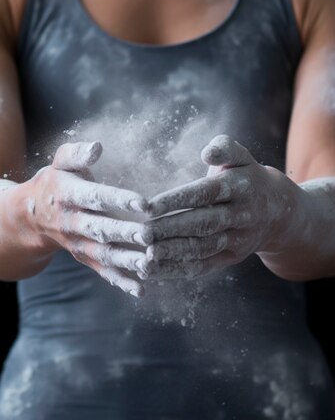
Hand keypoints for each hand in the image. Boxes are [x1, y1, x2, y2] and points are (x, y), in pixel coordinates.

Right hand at [24, 141, 149, 296]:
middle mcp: (72, 222)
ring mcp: (78, 244)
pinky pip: (102, 271)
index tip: (143, 202)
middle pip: (100, 228)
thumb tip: (98, 147)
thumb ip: (77, 153)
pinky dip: (121, 282)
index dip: (118, 199)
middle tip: (150, 235)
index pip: (95, 197)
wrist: (30, 216)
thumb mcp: (60, 162)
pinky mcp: (85, 259)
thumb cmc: (55, 181)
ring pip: (103, 254)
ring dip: (127, 260)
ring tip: (151, 263)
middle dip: (125, 233)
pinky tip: (142, 289)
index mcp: (69, 194)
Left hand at [142, 135, 300, 279]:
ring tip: (146, 254)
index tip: (149, 206)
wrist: (278, 210)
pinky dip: (177, 270)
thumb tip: (207, 153)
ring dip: (173, 253)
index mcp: (239, 187)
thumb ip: (223, 148)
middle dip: (169, 229)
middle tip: (141, 233)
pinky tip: (153, 270)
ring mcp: (238, 239)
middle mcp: (241, 215)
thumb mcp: (240, 156)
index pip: (204, 193)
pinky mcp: (232, 258)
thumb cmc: (245, 177)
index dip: (176, 200)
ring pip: (202, 248)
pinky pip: (203, 266)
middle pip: (202, 223)